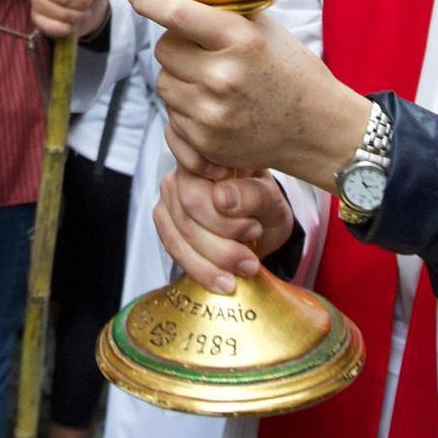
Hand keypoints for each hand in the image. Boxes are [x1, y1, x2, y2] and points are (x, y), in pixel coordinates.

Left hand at [134, 0, 370, 190]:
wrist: (317, 128)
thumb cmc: (291, 72)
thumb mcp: (266, 30)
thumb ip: (224, 13)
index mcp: (240, 40)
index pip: (178, 14)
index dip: (149, 0)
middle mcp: (223, 76)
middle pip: (163, 49)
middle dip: (176, 46)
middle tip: (202, 51)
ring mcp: (212, 113)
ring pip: (163, 82)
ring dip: (179, 78)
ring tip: (213, 81)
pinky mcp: (205, 141)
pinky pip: (172, 114)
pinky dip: (187, 108)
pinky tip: (216, 107)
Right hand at [153, 168, 292, 294]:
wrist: (260, 225)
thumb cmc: (263, 205)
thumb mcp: (272, 199)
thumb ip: (252, 194)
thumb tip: (223, 199)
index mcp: (208, 157)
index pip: (200, 188)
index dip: (221, 216)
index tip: (254, 229)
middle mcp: (182, 173)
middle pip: (189, 212)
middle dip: (223, 243)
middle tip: (252, 256)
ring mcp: (169, 197)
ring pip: (180, 237)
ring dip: (215, 261)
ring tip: (246, 269)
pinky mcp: (165, 223)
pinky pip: (174, 250)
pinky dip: (202, 270)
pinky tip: (224, 281)